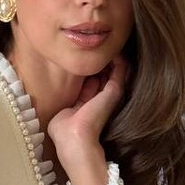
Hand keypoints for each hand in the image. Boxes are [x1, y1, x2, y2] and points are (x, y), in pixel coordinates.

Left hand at [48, 54, 128, 184]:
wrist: (74, 140)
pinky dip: (118, 58)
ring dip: (110, 57)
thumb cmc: (64, 132)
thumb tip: (65, 96)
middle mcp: (100, 99)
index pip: (91, 83)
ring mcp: (109, 95)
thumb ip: (67, 103)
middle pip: (103, 74)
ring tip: (106, 43)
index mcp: (87, 104)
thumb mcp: (63, 111)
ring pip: (114, 71)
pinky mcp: (115, 91)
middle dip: (99, 61)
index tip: (82, 55)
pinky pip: (121, 69)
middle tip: (96, 47)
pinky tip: (113, 48)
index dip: (87, 69)